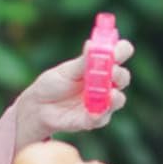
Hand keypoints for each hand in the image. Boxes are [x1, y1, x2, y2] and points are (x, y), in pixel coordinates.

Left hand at [12, 35, 134, 147]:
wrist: (38, 106)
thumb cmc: (55, 84)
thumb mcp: (67, 70)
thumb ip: (83, 61)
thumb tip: (92, 44)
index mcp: (103, 66)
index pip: (121, 53)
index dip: (122, 50)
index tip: (118, 50)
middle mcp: (107, 83)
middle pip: (123, 77)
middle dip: (119, 74)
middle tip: (112, 72)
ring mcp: (102, 102)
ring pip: (118, 100)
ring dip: (116, 97)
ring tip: (111, 94)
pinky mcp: (93, 119)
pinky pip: (101, 118)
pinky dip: (99, 114)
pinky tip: (93, 112)